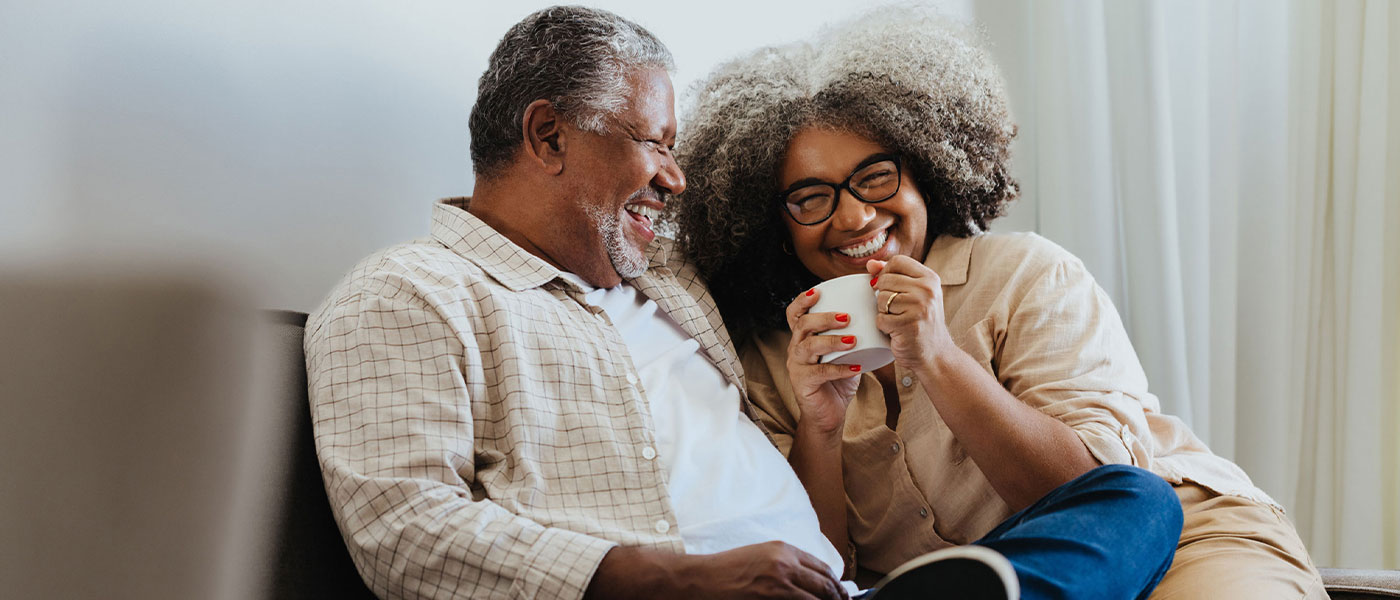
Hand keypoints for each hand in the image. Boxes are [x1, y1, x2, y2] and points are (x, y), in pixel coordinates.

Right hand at [680, 542, 848, 599]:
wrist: (702, 578)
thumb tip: (808, 581)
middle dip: (838, 598)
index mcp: (784, 550)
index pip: (823, 567)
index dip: (836, 584)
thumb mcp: (760, 557)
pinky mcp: (773, 596)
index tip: (841, 594)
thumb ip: (784, 565)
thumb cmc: (726, 570)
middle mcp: (786, 562)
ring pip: (818, 598)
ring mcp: (780, 581)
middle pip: (826, 583)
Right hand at [785, 287, 862, 434]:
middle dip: (824, 318)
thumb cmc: (838, 382)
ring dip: (832, 340)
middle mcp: (795, 349)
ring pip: (808, 346)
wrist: (828, 415)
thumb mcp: (845, 355)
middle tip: (847, 317)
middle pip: (803, 325)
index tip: (818, 291)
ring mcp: (797, 367)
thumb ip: (854, 337)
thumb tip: (879, 317)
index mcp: (803, 338)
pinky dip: (839, 369)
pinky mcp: (803, 384)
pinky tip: (856, 368)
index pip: (794, 313)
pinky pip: (820, 372)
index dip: (802, 301)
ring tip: (853, 340)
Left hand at [866, 257, 959, 370]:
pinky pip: (880, 319)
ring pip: (881, 299)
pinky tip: (897, 331)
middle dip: (883, 296)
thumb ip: (893, 275)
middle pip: (885, 280)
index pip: (897, 261)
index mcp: (930, 278)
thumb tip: (870, 264)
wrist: (935, 354)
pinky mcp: (908, 325)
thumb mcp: (915, 294)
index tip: (891, 287)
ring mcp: (919, 308)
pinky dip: (884, 327)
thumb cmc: (921, 322)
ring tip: (899, 319)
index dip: (886, 273)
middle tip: (898, 310)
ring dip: (883, 312)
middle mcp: (927, 290)